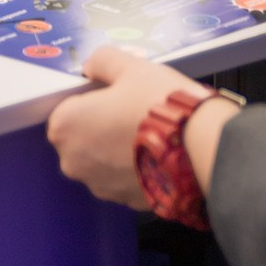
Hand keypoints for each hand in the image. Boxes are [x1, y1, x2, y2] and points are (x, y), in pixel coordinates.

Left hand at [47, 48, 205, 207]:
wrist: (201, 149)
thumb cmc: (158, 104)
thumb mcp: (130, 67)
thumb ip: (102, 62)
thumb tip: (92, 66)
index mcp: (64, 127)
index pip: (67, 106)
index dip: (91, 97)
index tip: (115, 93)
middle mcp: (74, 162)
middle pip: (83, 135)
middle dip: (102, 124)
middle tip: (134, 110)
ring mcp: (100, 187)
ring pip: (103, 159)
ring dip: (118, 147)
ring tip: (150, 132)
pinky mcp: (126, 202)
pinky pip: (124, 178)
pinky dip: (135, 167)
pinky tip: (157, 153)